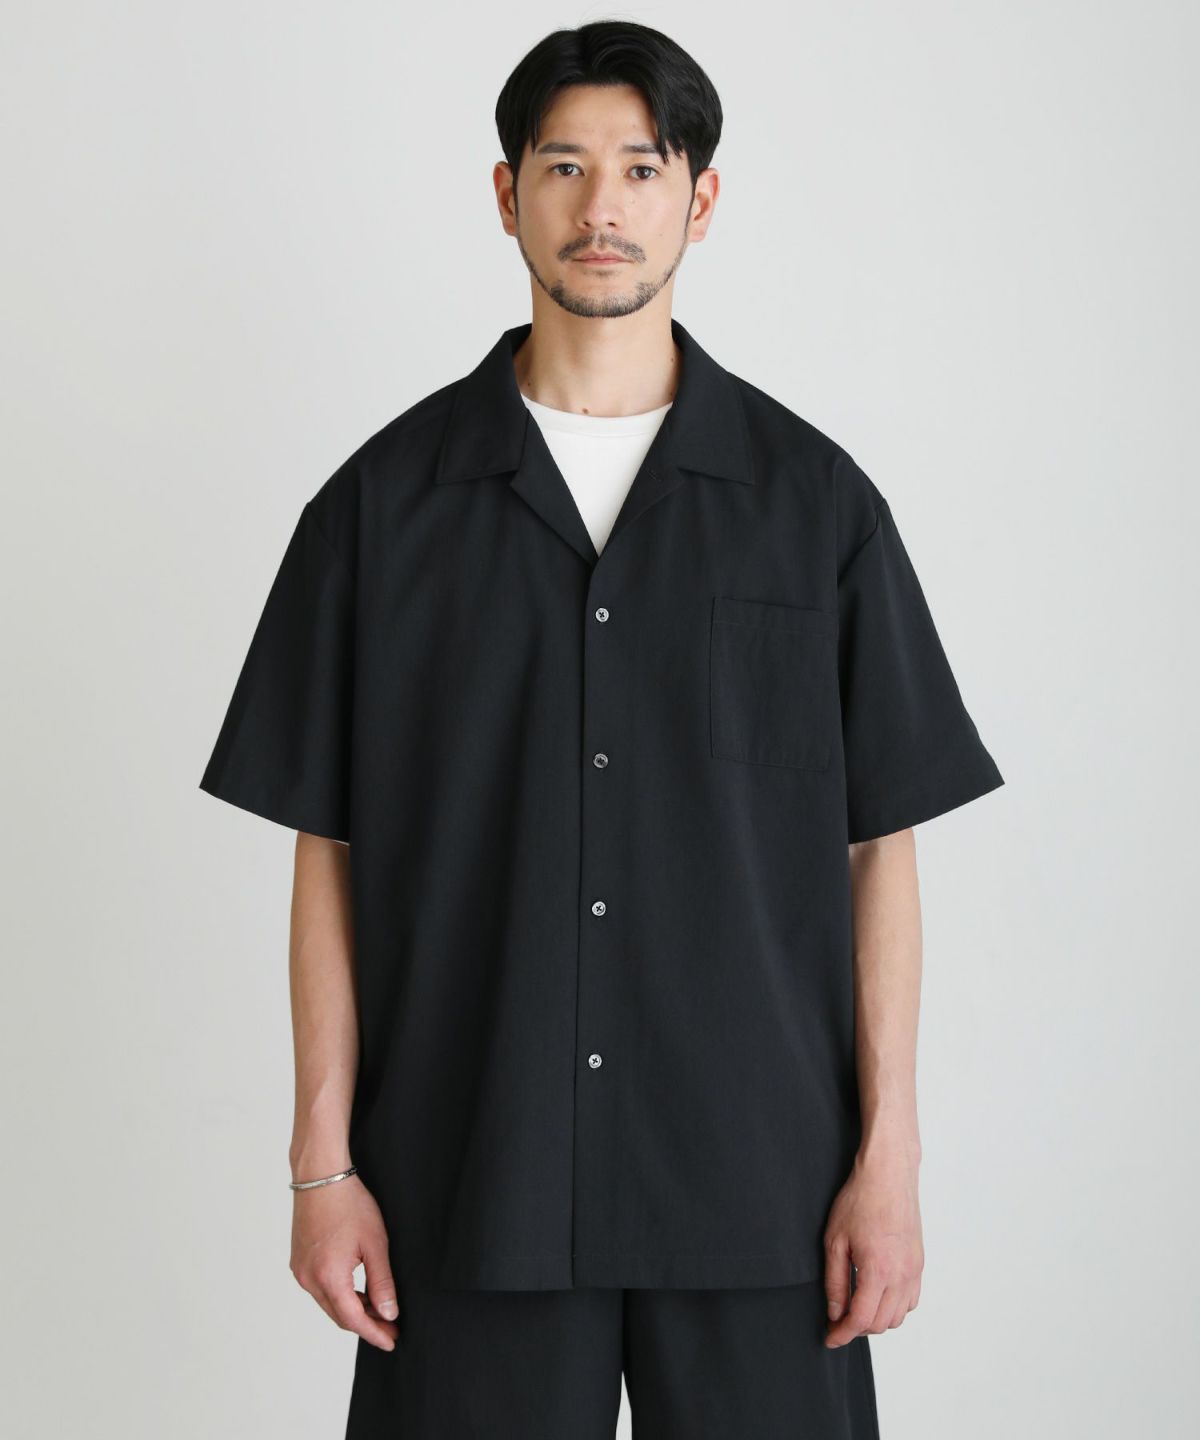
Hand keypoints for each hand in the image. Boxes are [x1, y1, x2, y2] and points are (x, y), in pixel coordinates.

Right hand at [289, 1174, 400, 1349]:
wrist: (321, 1177)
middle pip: (340, 1315)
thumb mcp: (375, 1243)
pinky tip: (357, 1291)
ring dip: (352, 1310)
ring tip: (379, 1309)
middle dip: (366, 1324)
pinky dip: (339, 1295)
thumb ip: (382, 1282)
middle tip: (390, 1327)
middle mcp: (309, 1279)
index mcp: (328, 1277)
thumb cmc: (349, 1204)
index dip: (374, 1333)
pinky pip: (320, 1289)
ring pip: (329, 1303)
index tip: (392, 1341)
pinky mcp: (299, 1262)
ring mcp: (301, 1271)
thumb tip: (389, 1313)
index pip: (354, 1320)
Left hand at [823, 1145, 923, 1347]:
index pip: (861, 1319)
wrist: (888, 1175)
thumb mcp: (835, 1240)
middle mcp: (901, 1275)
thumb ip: (835, 1281)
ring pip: (899, 1316)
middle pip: (881, 1323)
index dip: (842, 1333)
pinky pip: (911, 1300)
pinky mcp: (919, 1263)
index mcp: (878, 1271)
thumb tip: (835, 1312)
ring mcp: (914, 1270)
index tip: (830, 1338)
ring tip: (856, 1307)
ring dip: (877, 1320)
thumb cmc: (859, 1200)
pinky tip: (877, 1295)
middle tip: (837, 1320)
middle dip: (857, 1328)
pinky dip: (894, 1308)